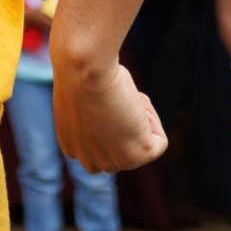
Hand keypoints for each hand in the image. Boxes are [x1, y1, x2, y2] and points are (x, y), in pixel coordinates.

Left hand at [52, 55, 166, 174]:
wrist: (85, 68)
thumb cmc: (83, 70)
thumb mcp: (86, 96)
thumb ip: (98, 115)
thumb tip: (119, 117)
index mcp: (71, 147)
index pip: (101, 142)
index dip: (111, 116)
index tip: (105, 94)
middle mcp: (89, 161)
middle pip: (122, 146)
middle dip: (128, 122)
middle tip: (117, 95)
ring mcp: (112, 163)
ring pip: (142, 144)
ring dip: (141, 119)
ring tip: (123, 97)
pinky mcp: (135, 156)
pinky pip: (159, 143)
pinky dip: (154, 119)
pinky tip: (134, 104)